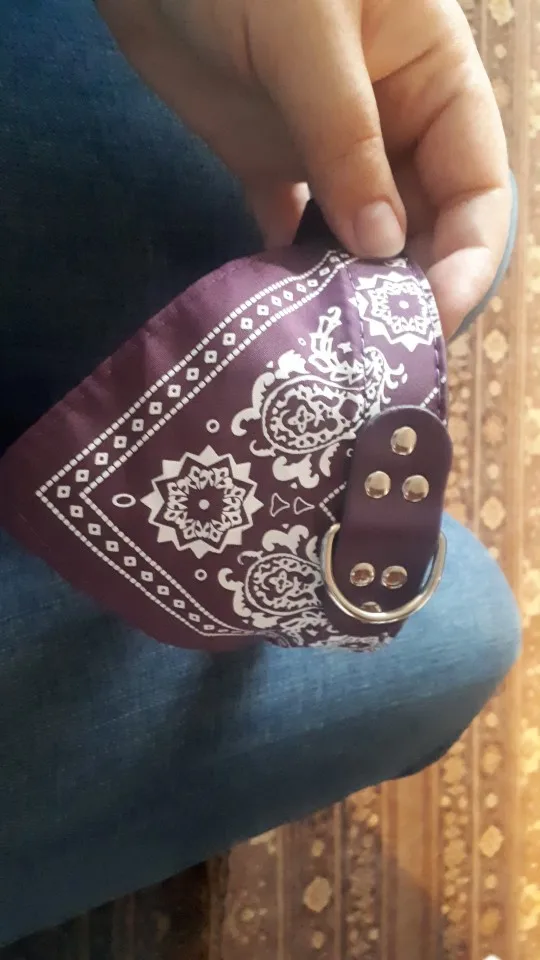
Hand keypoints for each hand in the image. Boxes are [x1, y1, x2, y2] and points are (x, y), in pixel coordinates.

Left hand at [97, 0, 510, 337]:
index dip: (469, 256)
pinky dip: (295, 269)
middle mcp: (395, 123)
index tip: (434, 316)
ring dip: (355, 288)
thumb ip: (346, 140)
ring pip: (364, 237)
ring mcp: (332, 148)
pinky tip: (284, 309)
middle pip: (427, 224)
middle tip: (378, 350)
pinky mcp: (272, 165)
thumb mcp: (307, 36)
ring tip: (334, 344)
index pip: (478, 184)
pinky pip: (297, 231)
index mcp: (434, 78)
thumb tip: (380, 244)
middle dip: (411, 286)